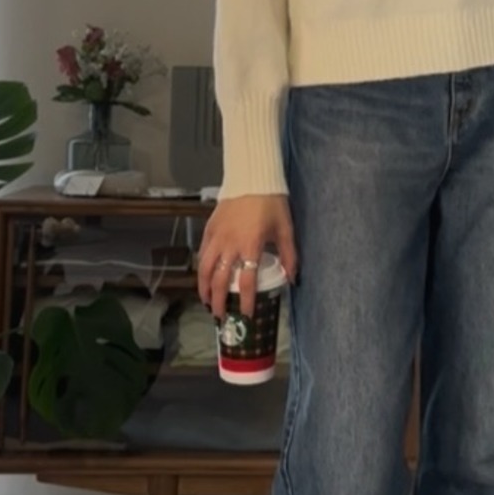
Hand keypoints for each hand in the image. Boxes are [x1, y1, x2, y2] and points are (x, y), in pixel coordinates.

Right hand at [197, 194, 298, 319]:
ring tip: (207, 302)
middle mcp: (230, 244)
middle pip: (219, 280)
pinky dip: (201, 268)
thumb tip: (293, 279)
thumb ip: (290, 256)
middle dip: (218, 301)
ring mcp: (216, 236)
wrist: (252, 178)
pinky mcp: (209, 229)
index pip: (247, 281)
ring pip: (204, 268)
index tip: (247, 315)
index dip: (247, 301)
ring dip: (204, 288)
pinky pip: (202, 253)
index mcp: (251, 245)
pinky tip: (203, 277)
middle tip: (221, 316)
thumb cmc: (272, 204)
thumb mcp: (285, 229)